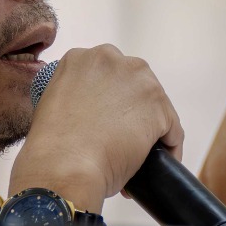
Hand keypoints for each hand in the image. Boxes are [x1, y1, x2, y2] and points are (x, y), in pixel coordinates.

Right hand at [9, 45, 182, 211]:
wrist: (64, 165)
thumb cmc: (53, 148)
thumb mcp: (55, 105)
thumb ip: (77, 96)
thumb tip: (95, 113)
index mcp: (81, 59)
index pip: (108, 76)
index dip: (111, 101)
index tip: (109, 121)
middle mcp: (111, 59)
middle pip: (135, 85)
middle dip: (133, 111)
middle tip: (124, 140)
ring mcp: (138, 80)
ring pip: (156, 106)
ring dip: (152, 129)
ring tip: (141, 155)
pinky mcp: (158, 105)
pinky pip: (172, 129)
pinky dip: (169, 148)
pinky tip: (159, 163)